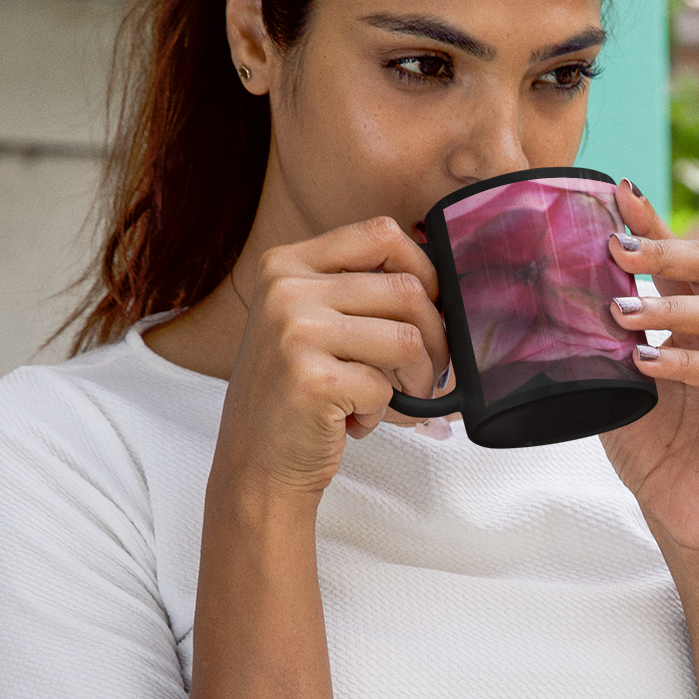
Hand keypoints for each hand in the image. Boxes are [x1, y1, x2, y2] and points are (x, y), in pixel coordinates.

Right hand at [216, 217, 446, 505]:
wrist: (255, 464)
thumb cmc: (296, 396)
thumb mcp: (310, 323)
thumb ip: (358, 293)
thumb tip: (443, 285)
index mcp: (287, 264)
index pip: (381, 234)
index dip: (424, 271)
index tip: (430, 308)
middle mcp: (286, 289)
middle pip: (406, 289)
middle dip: (435, 339)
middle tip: (426, 372)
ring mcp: (294, 332)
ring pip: (407, 339)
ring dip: (418, 380)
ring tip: (397, 399)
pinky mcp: (311, 379)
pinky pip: (386, 387)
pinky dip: (384, 412)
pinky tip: (355, 421)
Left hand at [601, 183, 698, 562]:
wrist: (683, 517)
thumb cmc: (654, 451)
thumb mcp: (615, 384)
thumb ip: (600, 341)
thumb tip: (549, 293)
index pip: (681, 259)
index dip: (653, 224)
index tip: (616, 193)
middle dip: (663, 249)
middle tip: (616, 248)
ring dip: (670, 306)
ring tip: (620, 312)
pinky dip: (689, 363)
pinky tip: (648, 363)